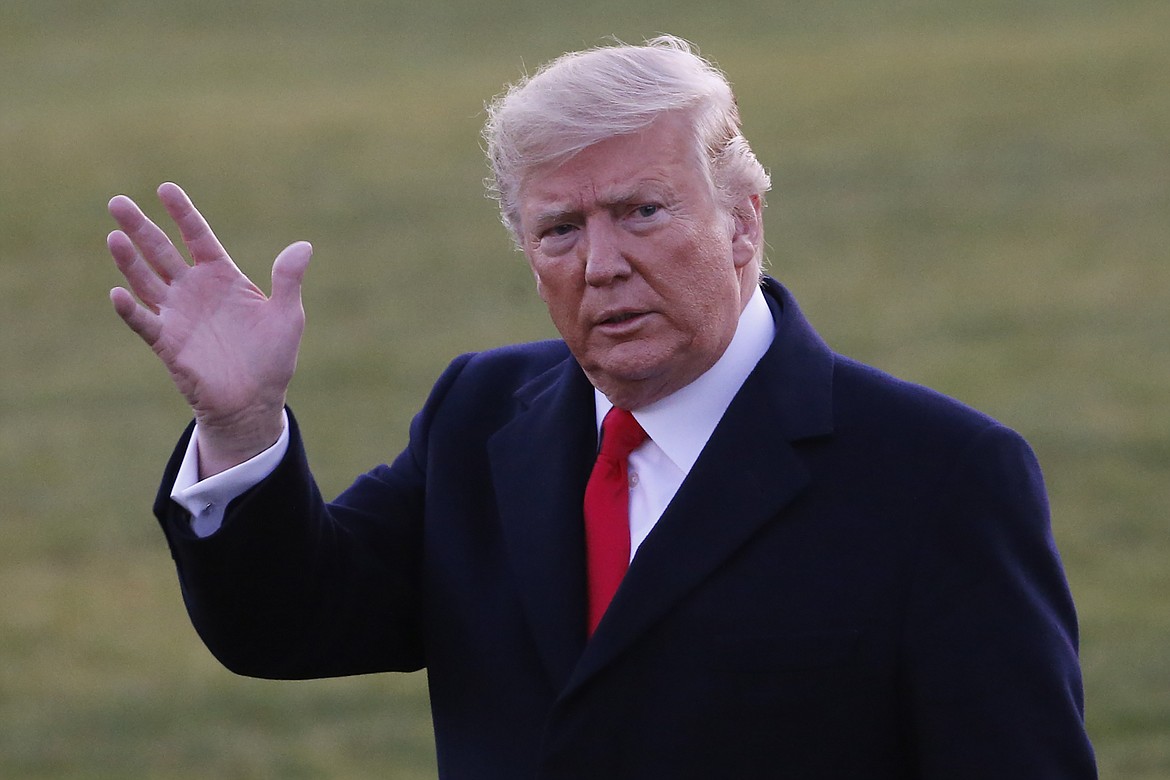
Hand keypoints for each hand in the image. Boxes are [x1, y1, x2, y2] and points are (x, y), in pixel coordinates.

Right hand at [107, 182, 311, 475]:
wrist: (255, 401)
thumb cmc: (272, 357)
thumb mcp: (287, 315)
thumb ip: (288, 280)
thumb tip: (303, 246)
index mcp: (222, 276)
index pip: (197, 236)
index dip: (182, 213)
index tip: (165, 188)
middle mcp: (194, 290)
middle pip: (161, 251)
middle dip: (140, 227)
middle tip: (118, 202)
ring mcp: (177, 315)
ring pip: (146, 280)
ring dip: (129, 261)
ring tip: (115, 237)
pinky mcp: (168, 343)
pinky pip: (145, 323)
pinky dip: (130, 310)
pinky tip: (117, 294)